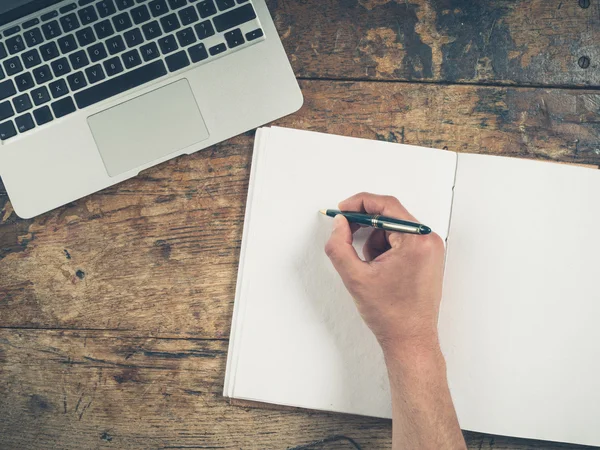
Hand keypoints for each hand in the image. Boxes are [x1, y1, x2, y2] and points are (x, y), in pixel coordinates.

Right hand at [324, 192, 444, 354]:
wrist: (410, 340)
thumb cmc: (390, 314)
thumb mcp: (355, 277)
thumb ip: (339, 245)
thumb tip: (340, 224)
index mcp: (416, 241)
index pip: (386, 206)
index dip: (359, 204)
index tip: (342, 211)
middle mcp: (429, 240)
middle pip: (389, 217)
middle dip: (365, 228)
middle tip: (347, 237)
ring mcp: (431, 249)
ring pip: (393, 230)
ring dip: (375, 242)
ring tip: (371, 268)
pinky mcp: (428, 258)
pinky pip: (401, 241)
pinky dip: (385, 249)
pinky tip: (380, 271)